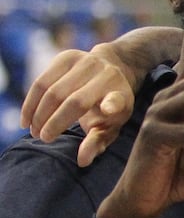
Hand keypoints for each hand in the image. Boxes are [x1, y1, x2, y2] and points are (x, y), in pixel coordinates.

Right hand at [21, 24, 183, 165]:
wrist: (112, 69)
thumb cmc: (111, 107)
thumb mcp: (111, 126)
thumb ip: (97, 142)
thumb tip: (82, 161)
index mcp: (121, 95)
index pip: (117, 100)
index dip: (112, 104)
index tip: (108, 109)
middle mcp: (106, 76)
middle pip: (73, 101)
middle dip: (54, 122)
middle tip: (42, 138)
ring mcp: (87, 62)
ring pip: (52, 89)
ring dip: (38, 112)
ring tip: (33, 130)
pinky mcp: (68, 56)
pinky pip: (41, 80)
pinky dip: (31, 101)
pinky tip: (27, 118)